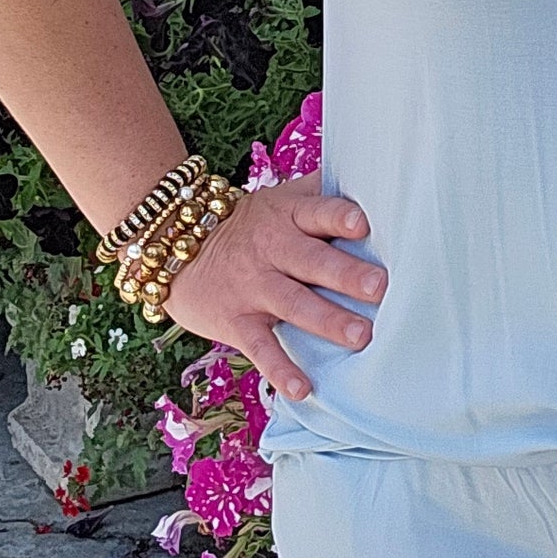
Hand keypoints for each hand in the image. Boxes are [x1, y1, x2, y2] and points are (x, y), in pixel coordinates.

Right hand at [160, 180, 383, 404]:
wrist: (177, 250)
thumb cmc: (250, 225)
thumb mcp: (281, 198)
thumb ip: (322, 190)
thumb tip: (372, 170)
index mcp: (288, 216)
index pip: (317, 213)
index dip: (338, 217)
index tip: (363, 225)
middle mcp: (273, 249)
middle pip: (312, 261)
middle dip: (345, 274)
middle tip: (379, 287)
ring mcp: (254, 287)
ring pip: (294, 304)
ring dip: (328, 320)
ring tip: (361, 336)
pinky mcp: (237, 322)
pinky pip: (260, 347)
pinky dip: (280, 369)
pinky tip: (302, 388)